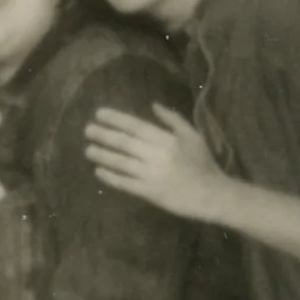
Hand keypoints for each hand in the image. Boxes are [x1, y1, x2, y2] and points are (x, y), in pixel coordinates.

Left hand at [83, 107, 228, 220]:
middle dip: (104, 135)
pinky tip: (98, 172)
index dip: (116, 119)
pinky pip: (125, 183)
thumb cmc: (203, 164)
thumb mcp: (193, 136)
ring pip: (121, 162)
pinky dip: (111, 177)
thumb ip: (173, 120)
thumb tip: (153, 105)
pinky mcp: (148, 192)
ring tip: (88, 150)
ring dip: (103, 155)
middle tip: (87, 130)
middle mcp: (156, 154)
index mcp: (167, 139)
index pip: (136, 126)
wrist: (211, 194)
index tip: (99, 114)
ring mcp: (151, 174)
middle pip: (125, 143)